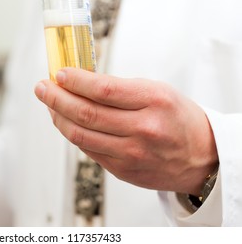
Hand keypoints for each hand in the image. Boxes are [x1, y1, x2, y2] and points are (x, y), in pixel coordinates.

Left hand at [35, 68, 218, 195]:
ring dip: (58, 117)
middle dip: (57, 98)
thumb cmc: (177, 118)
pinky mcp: (122, 170)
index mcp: (153, 101)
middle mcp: (142, 129)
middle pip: (86, 113)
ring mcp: (131, 154)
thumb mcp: (157, 92)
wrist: (200, 158)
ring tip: (49, 104)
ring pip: (81, 135)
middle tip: (42, 88)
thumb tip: (79, 83)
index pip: (104, 89)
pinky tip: (65, 121)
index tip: (59, 73)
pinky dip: (72, 133)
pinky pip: (88, 150)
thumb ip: (120, 89)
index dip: (76, 81)